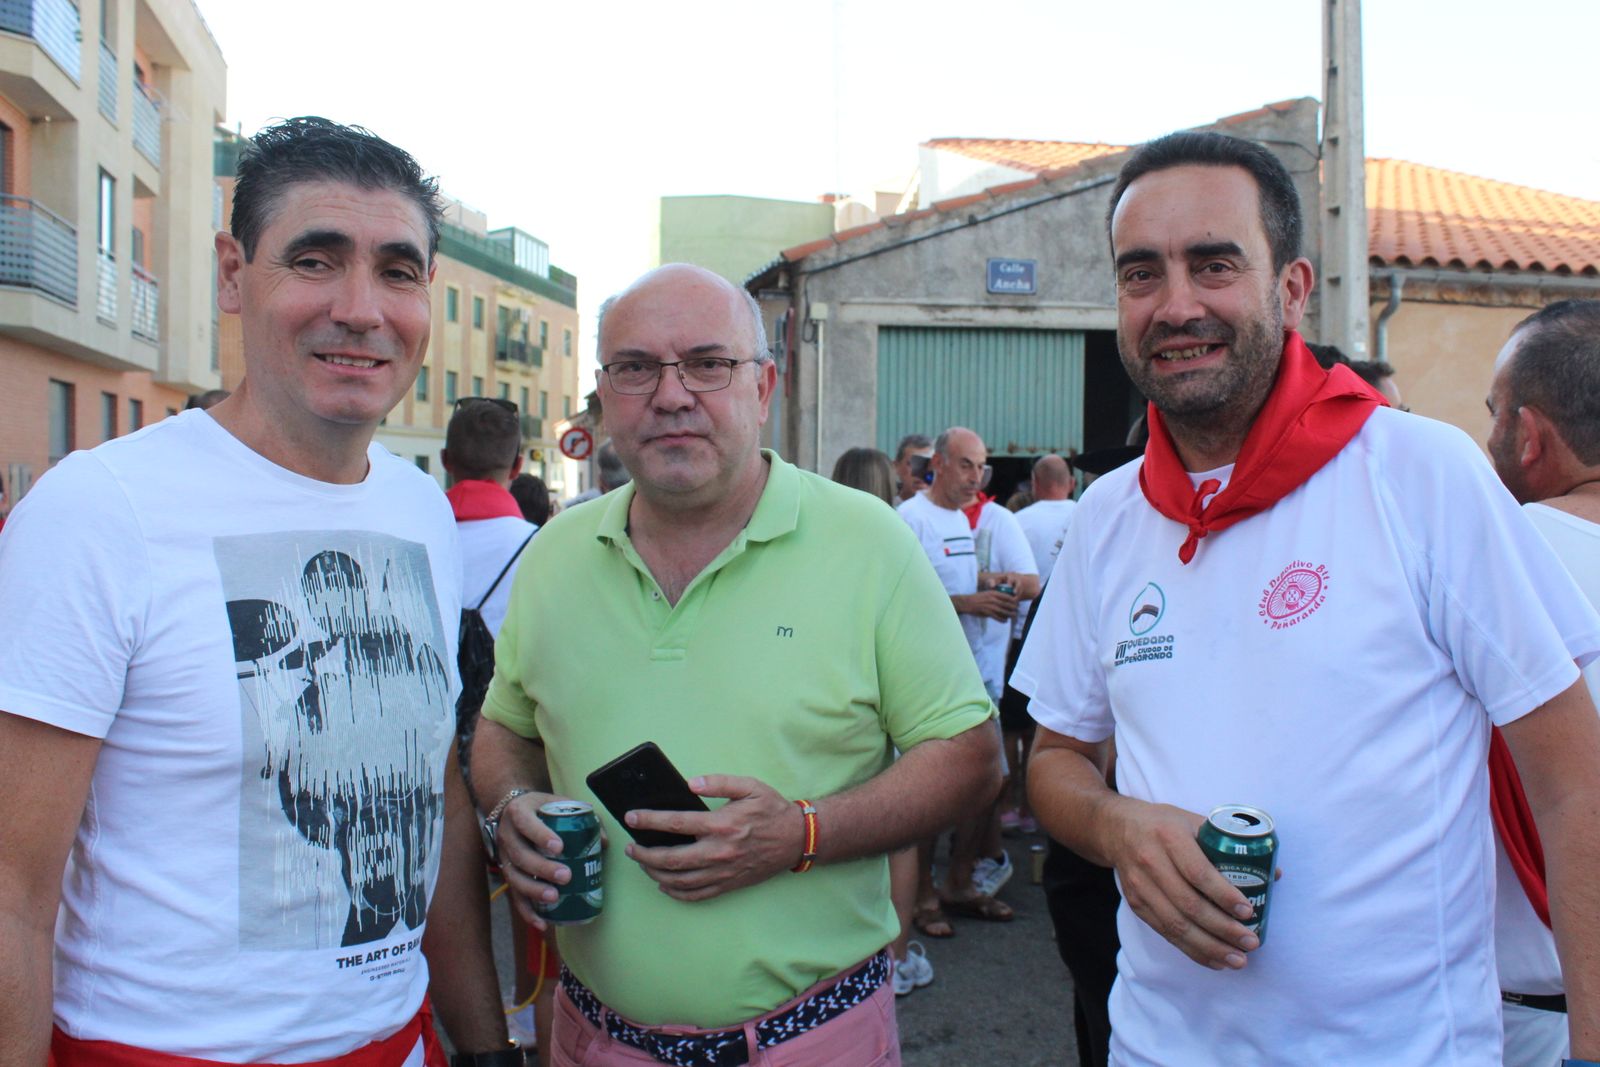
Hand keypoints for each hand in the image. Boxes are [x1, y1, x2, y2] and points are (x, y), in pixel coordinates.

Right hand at [494, 791, 572, 930]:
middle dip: (542, 868)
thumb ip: (584, 816)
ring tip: (554, 897)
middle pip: (520, 854)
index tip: (559, 847)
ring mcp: (503, 856)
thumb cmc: (542, 808)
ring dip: (534, 890)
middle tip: (565, 876)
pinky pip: (514, 896)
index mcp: (518, 812)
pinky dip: (527, 912)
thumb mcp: (560, 803)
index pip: (526, 823)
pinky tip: (542, 923)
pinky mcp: (507, 874)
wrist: (512, 809)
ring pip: (514, 877)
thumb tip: (604, 843)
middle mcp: (506, 835)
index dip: (540, 835)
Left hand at [624, 775, 805, 901]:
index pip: (676, 823)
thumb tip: (692, 783)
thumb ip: (720, 782)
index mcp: (722, 825)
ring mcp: (722, 872)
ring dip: (655, 874)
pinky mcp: (727, 885)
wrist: (796, 840)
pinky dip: (675, 892)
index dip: (650, 820)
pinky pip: (695, 895)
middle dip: (643, 855)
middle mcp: (719, 852)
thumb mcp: (750, 786)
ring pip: (678, 881)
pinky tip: (665, 884)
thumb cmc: (772, 811)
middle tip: (630, 849)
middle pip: (670, 859)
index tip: (632, 817)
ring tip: (643, 864)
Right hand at [958, 589, 1018, 620]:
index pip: (1007, 596)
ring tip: (1014, 616)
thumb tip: (1005, 598)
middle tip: (1017, 610)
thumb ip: (996, 595)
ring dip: (1010, 614)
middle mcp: (993, 599)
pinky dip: (1002, 619)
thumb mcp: (987, 593)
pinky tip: (1005, 621)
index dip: (1014, 600)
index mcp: (994, 593)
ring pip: (1004, 611)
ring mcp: (990, 606)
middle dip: (1014, 608)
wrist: (968, 602)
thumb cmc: (978, 598)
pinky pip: (997, 617)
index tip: (1017, 603)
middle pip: (1007, 604)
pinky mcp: (987, 613)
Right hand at [1101, 798, 1265, 969]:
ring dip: (1209, 947)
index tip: (1248, 911)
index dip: (1224, 895)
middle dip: (1223, 928)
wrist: (1115, 828)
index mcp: (1169, 836)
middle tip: (1250, 941)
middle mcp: (1151, 862)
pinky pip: (1165, 932)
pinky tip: (1215, 960)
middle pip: (1189, 904)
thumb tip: (1273, 874)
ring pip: (1176, 924)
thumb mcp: (1193, 820)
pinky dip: (1191, 950)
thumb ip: (1229, 844)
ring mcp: (1140, 886)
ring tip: (1238, 959)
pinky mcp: (1136, 904)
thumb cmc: (1164, 824)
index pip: (1198, 872)